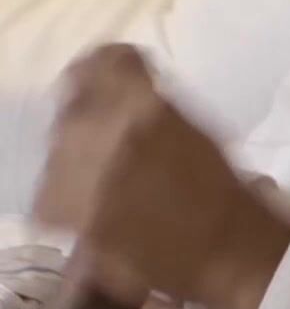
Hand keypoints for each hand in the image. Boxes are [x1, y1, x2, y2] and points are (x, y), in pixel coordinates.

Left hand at [30, 45, 289, 308]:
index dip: (111, 67)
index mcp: (143, 104)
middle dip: (92, 112)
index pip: (104, 59)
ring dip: (78, 151)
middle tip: (112, 131)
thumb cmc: (220, 187)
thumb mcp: (194, 126)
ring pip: (58, 143)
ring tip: (106, 171)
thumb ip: (151, 102)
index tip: (118, 76)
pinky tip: (95, 199)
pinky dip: (66, 190)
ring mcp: (74, 171)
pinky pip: (48, 186)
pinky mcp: (59, 208)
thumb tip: (125, 89)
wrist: (221, 248)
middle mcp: (100, 129)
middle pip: (74, 101)